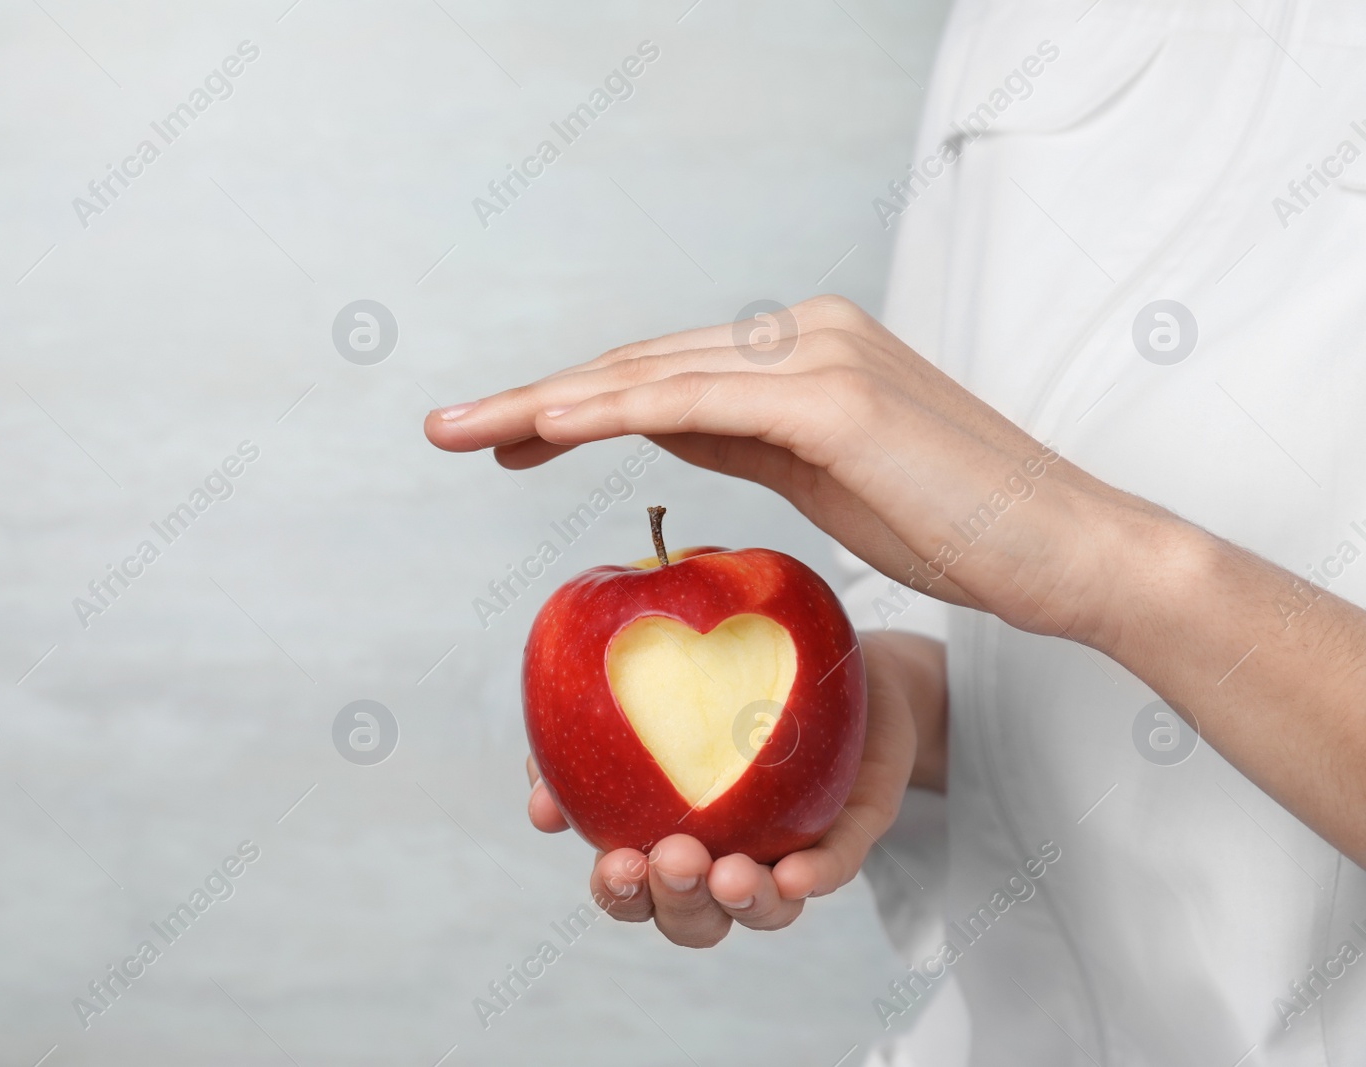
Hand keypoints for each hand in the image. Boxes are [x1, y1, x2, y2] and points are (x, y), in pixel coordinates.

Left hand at [425, 295, 1175, 649]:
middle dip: (535, 398)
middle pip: (639, 364)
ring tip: (464, 430)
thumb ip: (749, 438)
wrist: (1066, 551)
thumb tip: (667, 428)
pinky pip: (695, 402)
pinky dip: (611, 411)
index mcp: (806, 346)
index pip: (662, 373)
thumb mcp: (826, 478)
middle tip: (448, 428)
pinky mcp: (834, 398)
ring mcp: (821, 355)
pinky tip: (543, 426)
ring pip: (651, 374)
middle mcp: (807, 331)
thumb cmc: (956, 526)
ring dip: (546, 401)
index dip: (575, 403)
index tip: (506, 437)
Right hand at [525, 632, 944, 947]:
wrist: (824, 656)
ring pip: (768, 911)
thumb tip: (538, 801)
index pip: (637, 892)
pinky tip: (796, 874)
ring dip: (746, 903)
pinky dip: (816, 876)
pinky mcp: (850, 830)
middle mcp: (730, 859)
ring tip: (733, 873)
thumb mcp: (645, 698)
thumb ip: (583, 742)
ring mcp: (791, 851)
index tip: (614, 860)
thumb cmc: (721, 681)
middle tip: (673, 859)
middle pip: (697, 920)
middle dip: (679, 903)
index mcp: (671, 838)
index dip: (621, 893)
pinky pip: (836, 865)